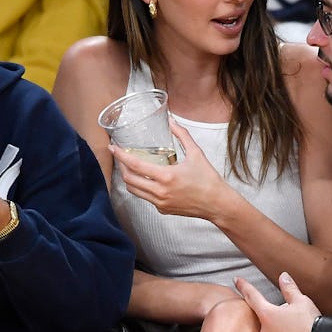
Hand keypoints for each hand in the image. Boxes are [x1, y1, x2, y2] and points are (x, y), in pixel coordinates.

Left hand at [109, 120, 235, 218]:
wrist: (217, 204)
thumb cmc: (209, 180)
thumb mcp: (196, 154)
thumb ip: (182, 136)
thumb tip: (171, 122)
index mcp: (166, 177)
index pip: (135, 165)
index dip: (121, 155)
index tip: (113, 148)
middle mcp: (160, 192)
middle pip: (129, 179)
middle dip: (121, 167)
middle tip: (121, 157)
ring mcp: (160, 202)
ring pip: (134, 191)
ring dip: (129, 179)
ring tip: (130, 169)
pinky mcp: (163, 209)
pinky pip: (146, 198)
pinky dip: (143, 188)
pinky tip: (147, 180)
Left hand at [235, 273, 319, 331]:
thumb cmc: (310, 324)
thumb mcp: (301, 301)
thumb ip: (289, 288)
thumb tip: (283, 277)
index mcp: (267, 314)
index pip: (252, 296)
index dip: (244, 286)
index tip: (237, 280)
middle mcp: (265, 330)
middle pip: (267, 315)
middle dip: (277, 312)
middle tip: (294, 312)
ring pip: (274, 330)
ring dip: (282, 326)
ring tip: (300, 326)